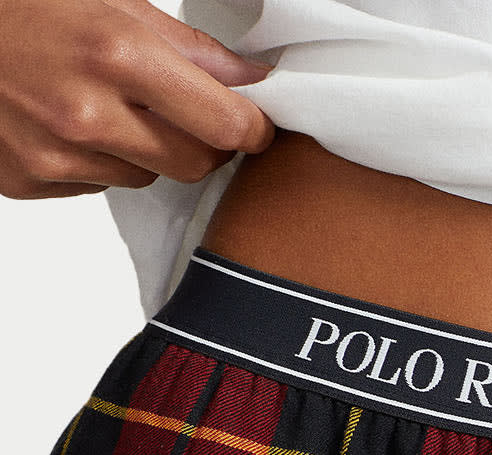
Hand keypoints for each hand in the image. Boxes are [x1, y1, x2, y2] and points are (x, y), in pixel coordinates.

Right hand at [0, 0, 274, 199]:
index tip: (256, 123)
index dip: (251, 127)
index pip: (227, 124)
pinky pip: (95, 186)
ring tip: (100, 101)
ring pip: (146, 177)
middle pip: (196, 164)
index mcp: (115, 54)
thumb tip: (249, 80)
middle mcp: (87, 114)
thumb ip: (185, 46)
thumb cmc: (17, 0)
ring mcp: (55, 154)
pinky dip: (94, 161)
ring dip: (143, 149)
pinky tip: (61, 120)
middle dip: (203, 142)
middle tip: (182, 111)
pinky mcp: (29, 181)